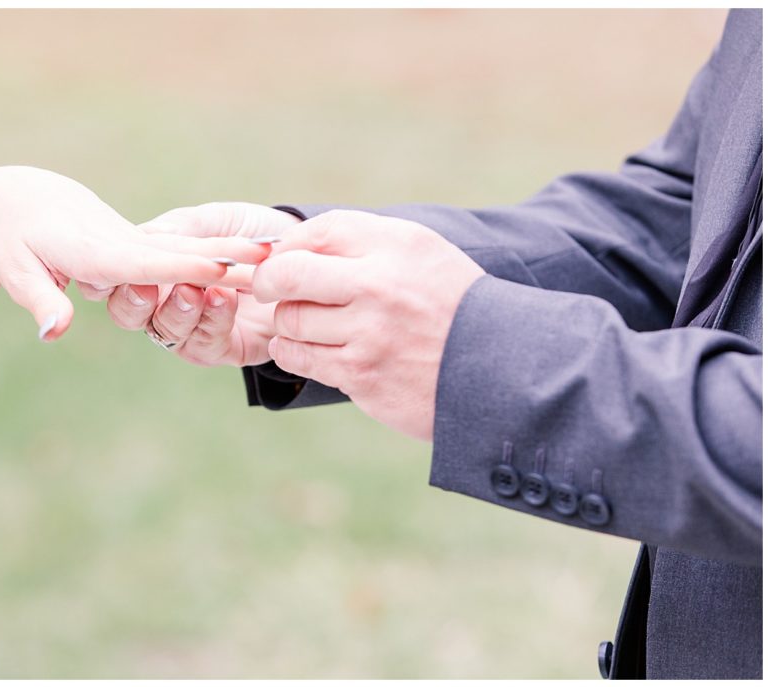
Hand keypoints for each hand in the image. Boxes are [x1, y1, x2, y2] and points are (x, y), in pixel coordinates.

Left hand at [0, 168, 269, 340]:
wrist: (23, 196)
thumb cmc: (14, 238)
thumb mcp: (18, 272)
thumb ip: (42, 302)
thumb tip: (53, 333)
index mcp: (97, 255)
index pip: (149, 264)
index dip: (186, 267)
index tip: (221, 267)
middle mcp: (124, 244)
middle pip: (183, 254)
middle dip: (227, 257)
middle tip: (271, 261)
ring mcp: (137, 239)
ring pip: (193, 245)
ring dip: (233, 250)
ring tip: (277, 255)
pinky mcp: (142, 238)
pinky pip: (188, 243)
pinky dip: (222, 246)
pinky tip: (254, 250)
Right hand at [105, 202, 299, 364]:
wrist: (304, 254)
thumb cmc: (252, 233)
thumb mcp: (216, 221)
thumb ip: (182, 228)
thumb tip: (145, 236)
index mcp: (155, 269)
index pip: (118, 278)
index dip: (112, 277)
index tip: (123, 266)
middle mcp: (165, 303)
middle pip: (129, 314)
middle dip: (134, 302)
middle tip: (148, 287)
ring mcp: (192, 329)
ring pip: (165, 331)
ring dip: (178, 310)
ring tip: (195, 290)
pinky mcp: (222, 348)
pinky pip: (205, 343)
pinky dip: (212, 319)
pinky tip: (224, 297)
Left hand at [252, 210, 484, 440]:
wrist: (497, 369)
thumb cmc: (450, 306)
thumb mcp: (422, 253)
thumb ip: (363, 241)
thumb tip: (292, 244)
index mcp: (396, 245)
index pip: (320, 231)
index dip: (289, 245)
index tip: (284, 259)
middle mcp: (379, 285)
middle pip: (288, 273)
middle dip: (269, 282)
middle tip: (270, 290)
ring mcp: (368, 333)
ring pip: (290, 320)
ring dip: (289, 323)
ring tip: (307, 324)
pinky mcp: (361, 375)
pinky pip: (299, 357)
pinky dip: (292, 352)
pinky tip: (305, 349)